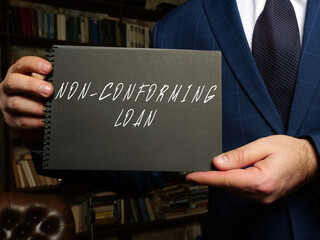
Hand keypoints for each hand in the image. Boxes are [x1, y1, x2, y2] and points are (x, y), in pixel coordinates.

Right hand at [0, 56, 52, 139]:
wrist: (30, 118)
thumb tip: (65, 82)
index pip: (22, 64)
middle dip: (32, 86)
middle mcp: (9, 88)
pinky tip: (45, 120)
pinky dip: (36, 121)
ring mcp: (7, 104)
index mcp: (17, 74)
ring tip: (48, 108)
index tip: (49, 68)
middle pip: (14, 82)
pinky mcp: (11, 120)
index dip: (34, 64)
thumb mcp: (42, 84)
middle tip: (49, 91)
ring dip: (36, 106)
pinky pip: (23, 121)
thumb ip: (50, 81)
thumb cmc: (38, 96)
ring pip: (17, 103)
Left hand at [187, 135, 318, 203]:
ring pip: (233, 189)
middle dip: (213, 176)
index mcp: (260, 181)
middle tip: (200, 166)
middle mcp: (260, 194)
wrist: (309, 162)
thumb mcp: (262, 146)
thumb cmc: (288, 150)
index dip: (206, 178)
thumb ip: (239, 155)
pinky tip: (232, 172)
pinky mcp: (263, 198)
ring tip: (218, 165)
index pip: (225, 180)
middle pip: (228, 185)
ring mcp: (262, 199)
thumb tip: (217, 163)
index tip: (190, 177)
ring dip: (223, 178)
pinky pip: (241, 190)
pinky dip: (233, 181)